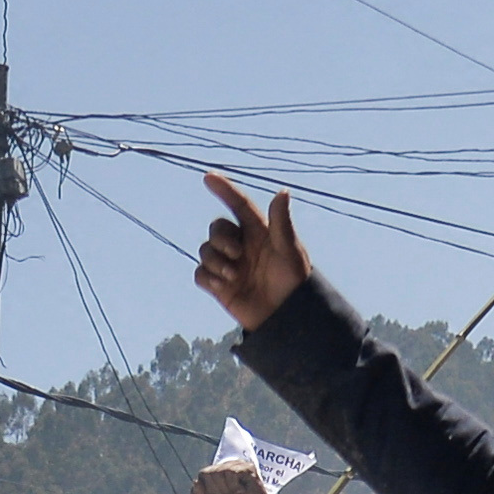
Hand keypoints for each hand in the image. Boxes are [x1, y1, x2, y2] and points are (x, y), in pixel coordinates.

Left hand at [193, 452, 296, 493]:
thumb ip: (200, 493)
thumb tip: (194, 482)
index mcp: (218, 472)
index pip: (203, 474)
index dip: (210, 489)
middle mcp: (227, 465)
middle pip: (209, 472)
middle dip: (218, 488)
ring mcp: (238, 464)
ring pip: (219, 472)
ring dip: (228, 488)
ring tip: (238, 492)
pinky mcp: (246, 466)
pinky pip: (231, 473)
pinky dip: (236, 485)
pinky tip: (243, 489)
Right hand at [194, 172, 312, 329]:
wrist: (286, 317)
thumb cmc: (293, 283)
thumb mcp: (290, 252)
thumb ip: (282, 223)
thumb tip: (282, 191)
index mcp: (258, 232)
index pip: (238, 205)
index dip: (224, 190)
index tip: (208, 177)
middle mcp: (240, 244)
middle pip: (216, 228)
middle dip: (221, 238)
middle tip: (237, 253)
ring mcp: (228, 264)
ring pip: (205, 250)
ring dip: (216, 260)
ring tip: (233, 275)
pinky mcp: (218, 285)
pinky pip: (200, 273)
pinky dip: (208, 277)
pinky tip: (223, 285)